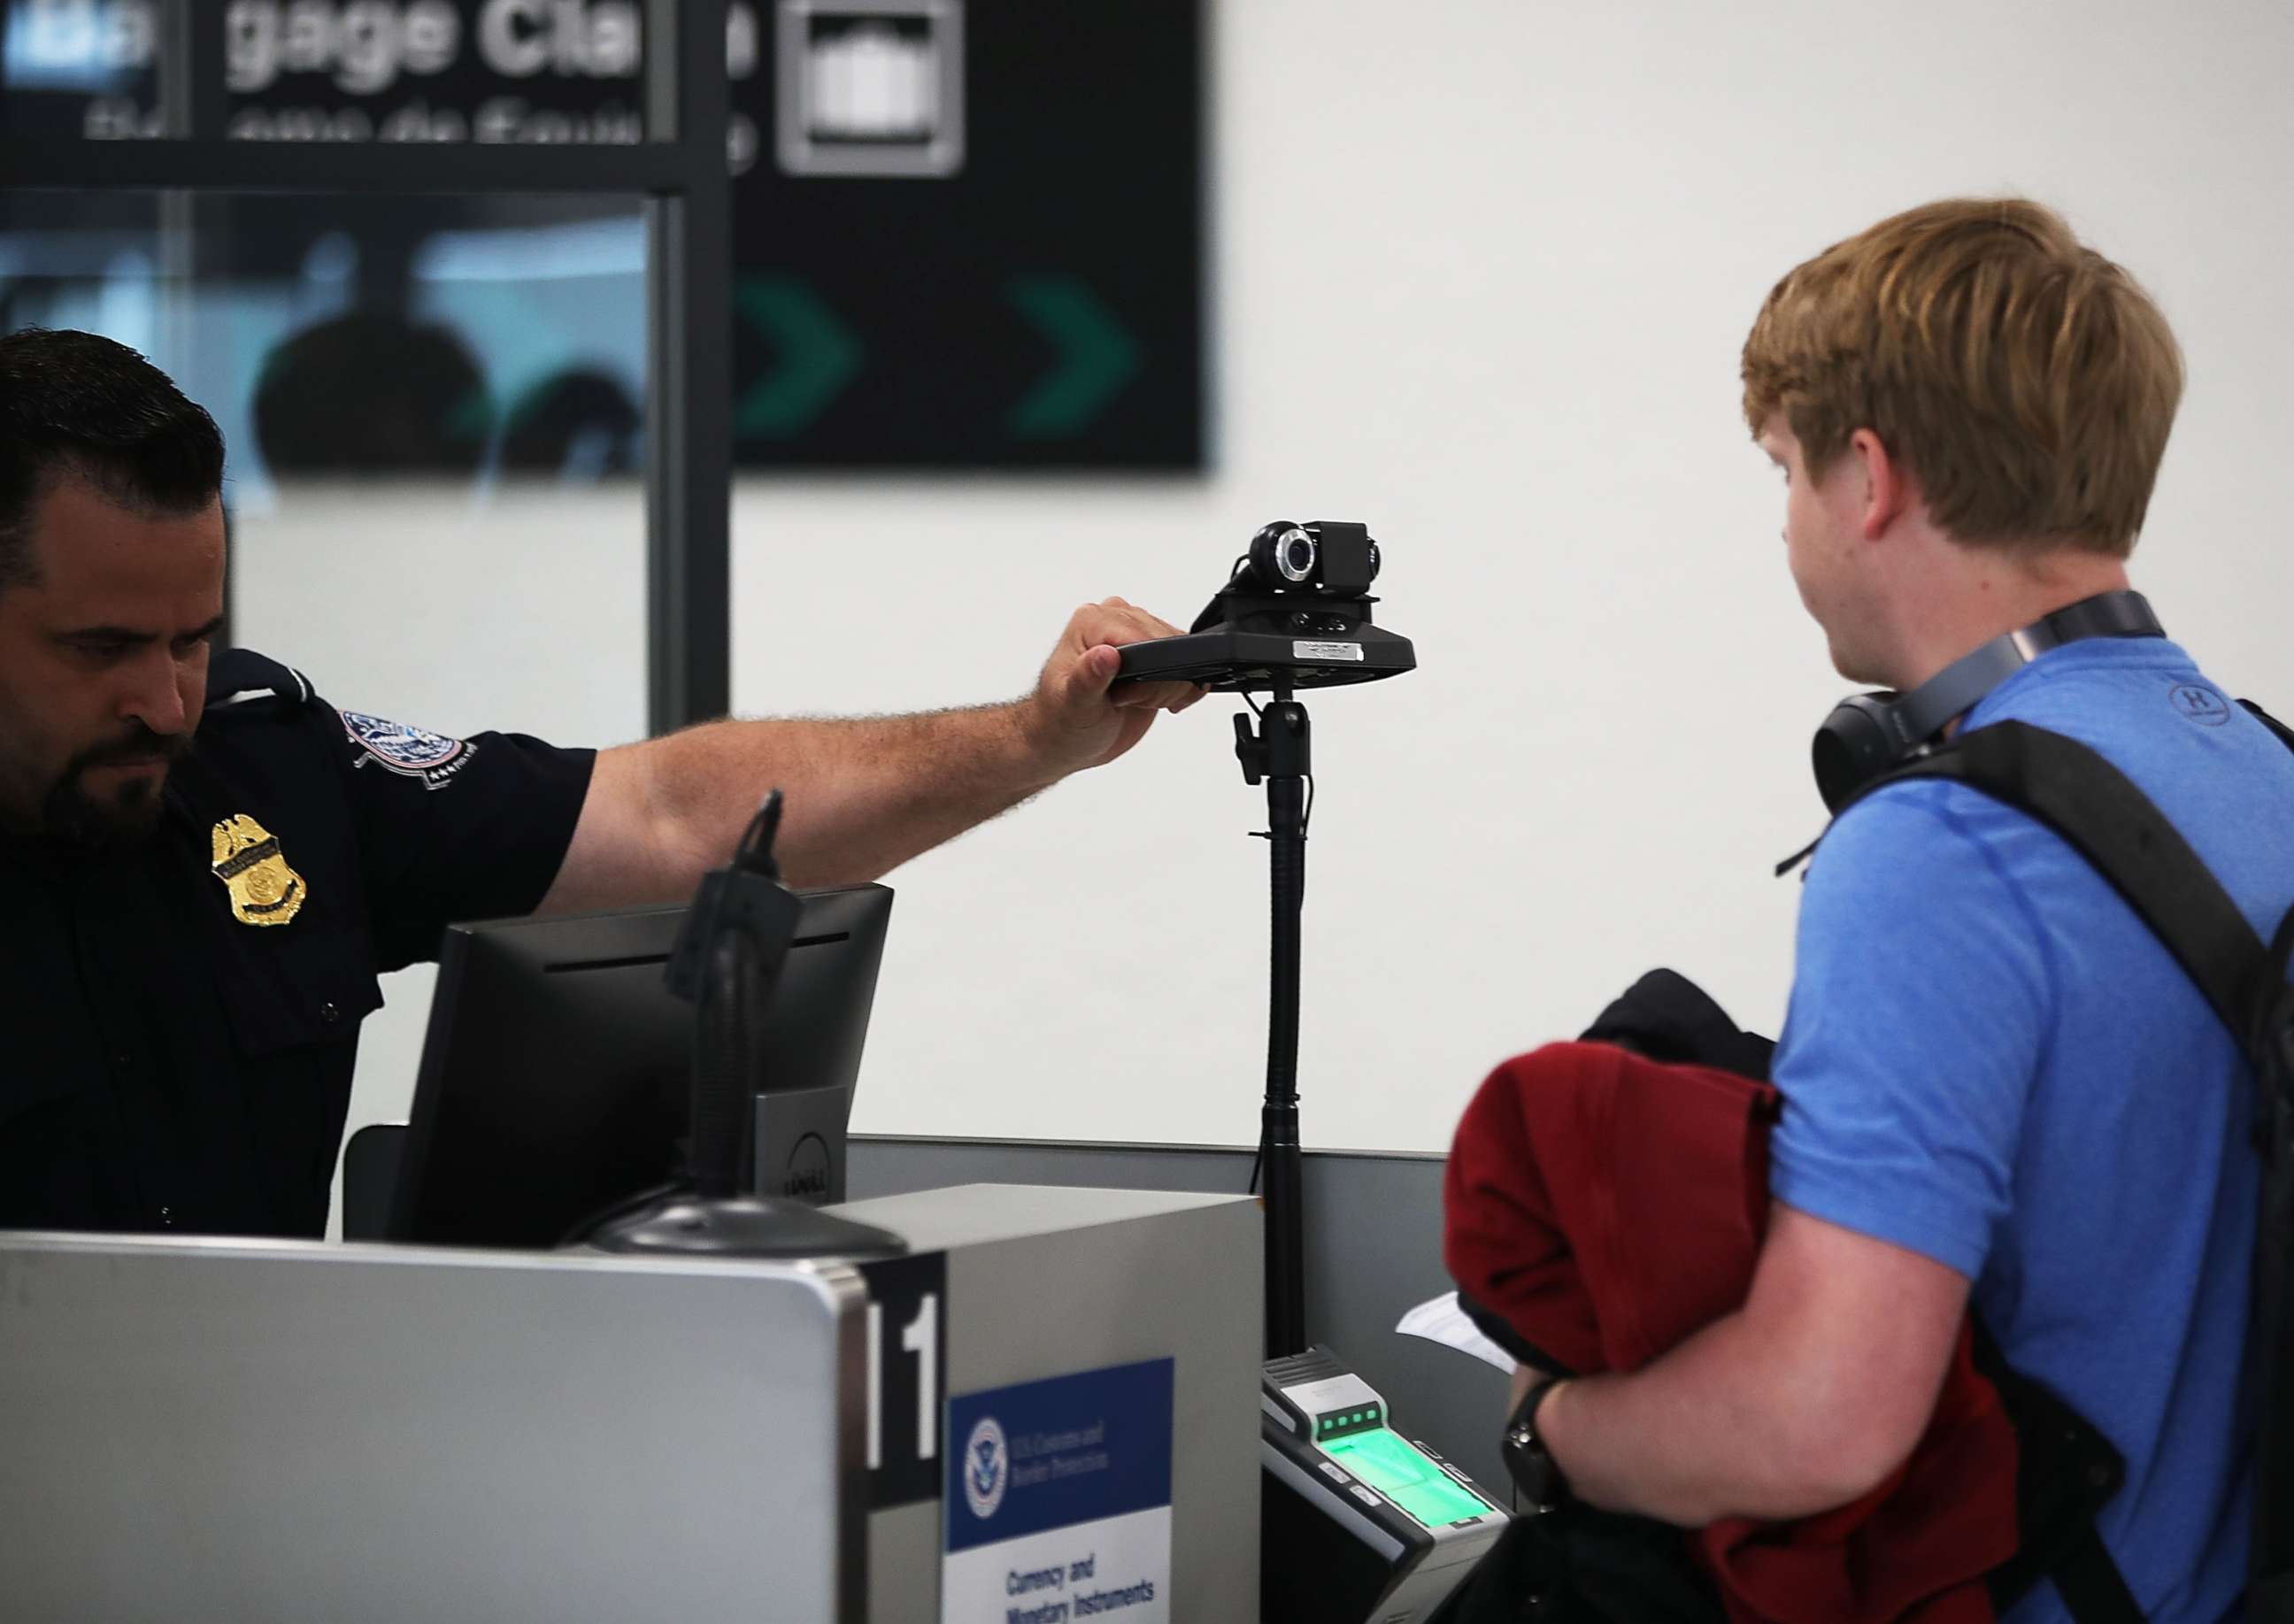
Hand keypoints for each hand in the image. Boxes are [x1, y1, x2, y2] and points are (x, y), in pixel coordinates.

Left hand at [1021, 596, 1205, 779]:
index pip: (1144, 637)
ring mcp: (1135, 632)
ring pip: (1181, 654)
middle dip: (1156, 683)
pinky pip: (1185, 660)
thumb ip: (1088, 678)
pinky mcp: (1153, 650)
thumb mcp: (1074, 706)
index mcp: (1092, 622)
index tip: (1124, 696)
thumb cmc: (1062, 721)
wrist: (1067, 738)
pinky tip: (1152, 699)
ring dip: (1168, 687)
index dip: (1146, 672)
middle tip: (1126, 701)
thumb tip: (1106, 654)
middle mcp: (1114, 619)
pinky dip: (1179, 687)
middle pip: (1167, 644)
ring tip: (1134, 700)